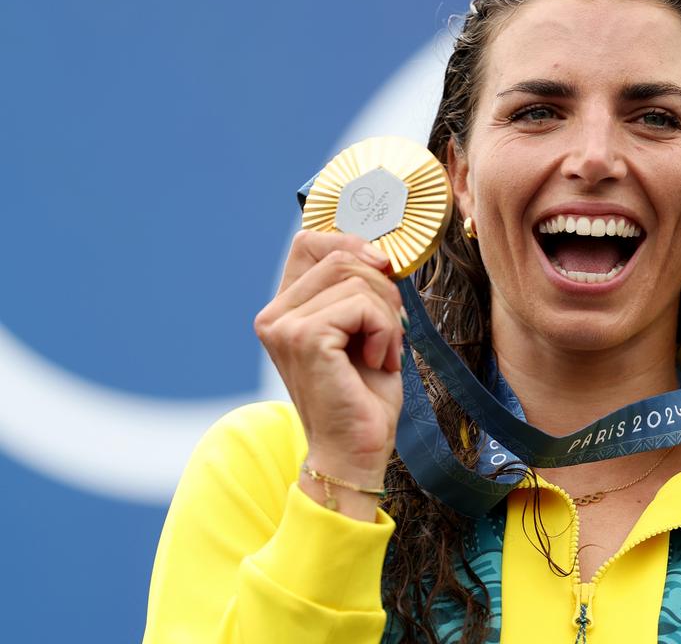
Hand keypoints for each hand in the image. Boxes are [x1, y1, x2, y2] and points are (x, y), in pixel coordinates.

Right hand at [254, 230, 404, 518]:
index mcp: (284, 309)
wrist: (355, 451)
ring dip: (387, 314)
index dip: (352, 244)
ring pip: (355, 278)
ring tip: (383, 352)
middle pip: (340, 257)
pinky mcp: (304, 338)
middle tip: (392, 330)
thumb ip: (360, 289)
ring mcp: (284, 325)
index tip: (384, 268)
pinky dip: (386, 331)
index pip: (310, 242)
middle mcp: (275, 315)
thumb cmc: (362, 396)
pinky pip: (362, 305)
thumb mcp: (364, 330)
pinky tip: (379, 362)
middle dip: (382, 287)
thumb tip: (380, 253)